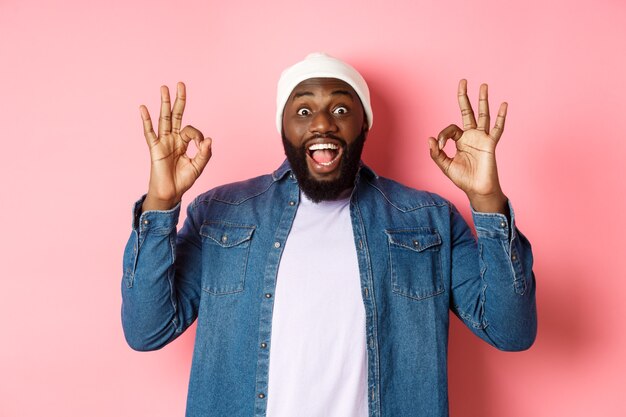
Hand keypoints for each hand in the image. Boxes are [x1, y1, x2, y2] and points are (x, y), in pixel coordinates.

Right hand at [140, 82, 211, 210]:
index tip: (201, 145)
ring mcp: (163, 142)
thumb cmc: (183, 180)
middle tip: (180, 83)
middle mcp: (172, 139)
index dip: (198, 136)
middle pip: (176, 115)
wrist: (170, 193)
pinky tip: (143, 108)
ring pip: (164, 119)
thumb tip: (209, 139)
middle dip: (179, 100)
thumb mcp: (198, 166)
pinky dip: (146, 121)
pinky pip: (149, 133)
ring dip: (164, 103)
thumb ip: (204, 153)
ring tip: (164, 88)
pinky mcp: (155, 149)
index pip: (192, 130)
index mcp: (183, 142)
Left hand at [428, 79, 507, 212]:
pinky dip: (501, 117)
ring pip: (483, 115)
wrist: (477, 190)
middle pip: (467, 112)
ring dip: (483, 101)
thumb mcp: (445, 166)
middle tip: (463, 81)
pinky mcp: (491, 144)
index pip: (450, 129)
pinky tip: (503, 105)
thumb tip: (430, 138)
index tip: (440, 146)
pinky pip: (497, 129)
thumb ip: (436, 153)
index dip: (442, 135)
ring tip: (484, 86)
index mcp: (460, 140)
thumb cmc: (463, 179)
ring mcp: (482, 138)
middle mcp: (471, 136)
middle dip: (464, 97)